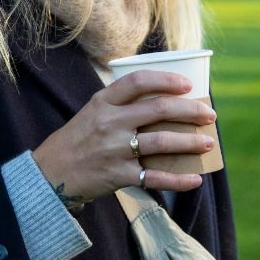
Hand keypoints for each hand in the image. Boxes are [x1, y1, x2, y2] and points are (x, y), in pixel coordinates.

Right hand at [30, 70, 214, 209]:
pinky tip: (195, 179)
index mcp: (103, 102)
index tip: (187, 85)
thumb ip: (121, 105)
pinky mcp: (118, 175)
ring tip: (208, 143)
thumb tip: (166, 102)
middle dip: (190, 110)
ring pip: (162, 142)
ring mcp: (114, 150)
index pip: (138, 82)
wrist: (50, 174)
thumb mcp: (92, 112)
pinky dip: (178, 179)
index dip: (166, 80)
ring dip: (190, 142)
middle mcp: (110, 123)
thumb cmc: (77, 140)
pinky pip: (154, 177)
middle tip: (209, 115)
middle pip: (159, 109)